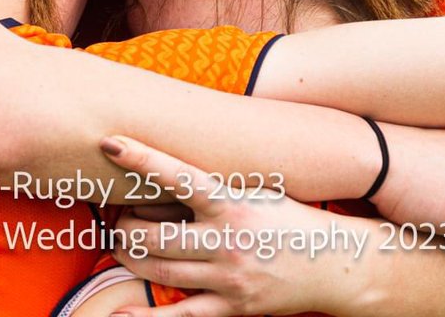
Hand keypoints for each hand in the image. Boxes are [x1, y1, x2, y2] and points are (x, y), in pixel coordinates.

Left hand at [101, 135, 358, 316]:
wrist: (334, 262)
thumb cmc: (286, 218)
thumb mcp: (253, 191)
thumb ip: (210, 188)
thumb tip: (161, 176)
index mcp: (232, 203)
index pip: (179, 176)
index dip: (142, 159)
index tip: (110, 144)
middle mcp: (227, 240)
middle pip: (154, 235)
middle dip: (124, 227)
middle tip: (115, 219)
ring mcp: (229, 277)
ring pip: (160, 269)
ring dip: (129, 257)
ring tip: (121, 246)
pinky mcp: (233, 307)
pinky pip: (181, 316)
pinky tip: (120, 313)